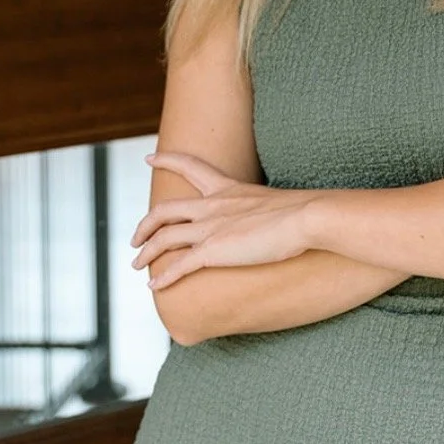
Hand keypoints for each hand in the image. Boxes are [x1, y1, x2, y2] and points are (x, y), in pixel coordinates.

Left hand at [131, 151, 317, 290]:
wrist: (307, 217)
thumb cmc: (304, 211)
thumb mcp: (280, 202)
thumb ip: (271, 210)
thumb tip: (286, 219)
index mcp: (228, 189)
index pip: (190, 166)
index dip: (167, 161)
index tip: (149, 158)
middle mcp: (212, 206)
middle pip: (165, 210)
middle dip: (145, 224)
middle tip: (135, 237)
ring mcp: (210, 228)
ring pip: (164, 238)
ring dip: (146, 253)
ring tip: (137, 264)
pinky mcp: (213, 251)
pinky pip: (179, 266)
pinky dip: (163, 277)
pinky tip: (154, 285)